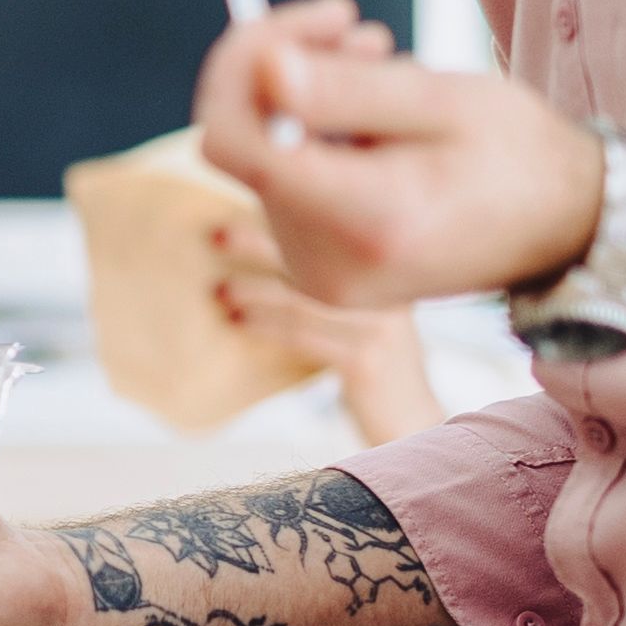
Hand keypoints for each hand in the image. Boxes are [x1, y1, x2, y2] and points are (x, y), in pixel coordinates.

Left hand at [196, 0, 603, 308]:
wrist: (567, 228)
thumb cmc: (521, 157)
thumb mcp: (443, 101)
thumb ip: (347, 89)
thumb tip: (261, 67)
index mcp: (362, 222)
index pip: (235, 140)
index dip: (246, 63)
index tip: (313, 18)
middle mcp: (326, 265)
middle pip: (246, 144)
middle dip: (284, 71)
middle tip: (359, 29)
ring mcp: (319, 276)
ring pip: (265, 159)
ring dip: (303, 100)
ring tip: (383, 70)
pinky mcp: (321, 270)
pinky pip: (286, 186)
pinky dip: (313, 137)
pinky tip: (372, 118)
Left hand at [202, 205, 441, 441]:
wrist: (410, 425)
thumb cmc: (370, 364)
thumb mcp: (354, 317)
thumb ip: (321, 287)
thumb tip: (262, 258)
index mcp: (388, 269)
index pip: (337, 230)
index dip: (290, 213)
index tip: (247, 200)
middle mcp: (391, 290)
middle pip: (319, 256)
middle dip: (262, 243)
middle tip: (215, 235)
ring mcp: (382, 326)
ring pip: (307, 297)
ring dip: (256, 291)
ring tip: (219, 290)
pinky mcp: (367, 361)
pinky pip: (307, 336)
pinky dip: (269, 327)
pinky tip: (241, 323)